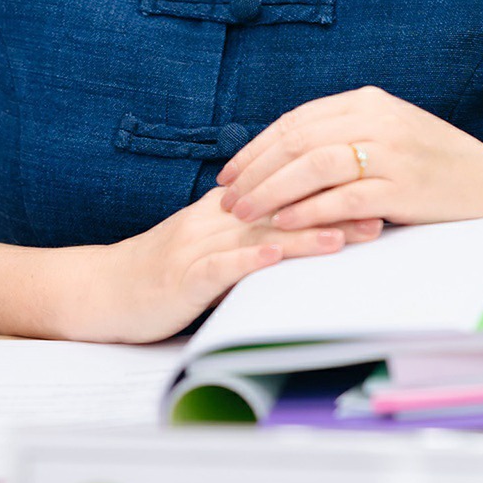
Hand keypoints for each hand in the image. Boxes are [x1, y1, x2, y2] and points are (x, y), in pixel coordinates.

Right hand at [88, 185, 382, 343]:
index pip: (283, 193)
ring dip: (305, 234)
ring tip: (349, 235)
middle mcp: (213, 221)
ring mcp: (195, 247)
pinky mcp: (180, 279)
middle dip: (334, 210)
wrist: (100, 291)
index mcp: (223, 210)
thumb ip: (251, 235)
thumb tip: (305, 231)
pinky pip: (218, 267)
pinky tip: (276, 257)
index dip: (329, 191)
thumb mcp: (209, 247)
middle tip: (382, 212)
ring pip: (258, 234)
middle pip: (281, 209)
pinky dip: (248, 261)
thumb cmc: (159, 275)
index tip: (372, 193)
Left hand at [217, 86, 482, 233]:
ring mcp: (392, 151)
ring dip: (272, 191)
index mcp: (369, 101)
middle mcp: (377, 119)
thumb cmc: (436, 166)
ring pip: (313, 166)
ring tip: (245, 213)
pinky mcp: (404, 186)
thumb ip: (344, 135)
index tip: (230, 172)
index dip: (257, 147)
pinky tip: (285, 224)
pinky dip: (309, 210)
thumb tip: (284, 155)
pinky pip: (343, 197)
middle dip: (256, 171)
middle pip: (298, 141)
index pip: (297, 120)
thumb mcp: (389, 134)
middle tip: (226, 197)